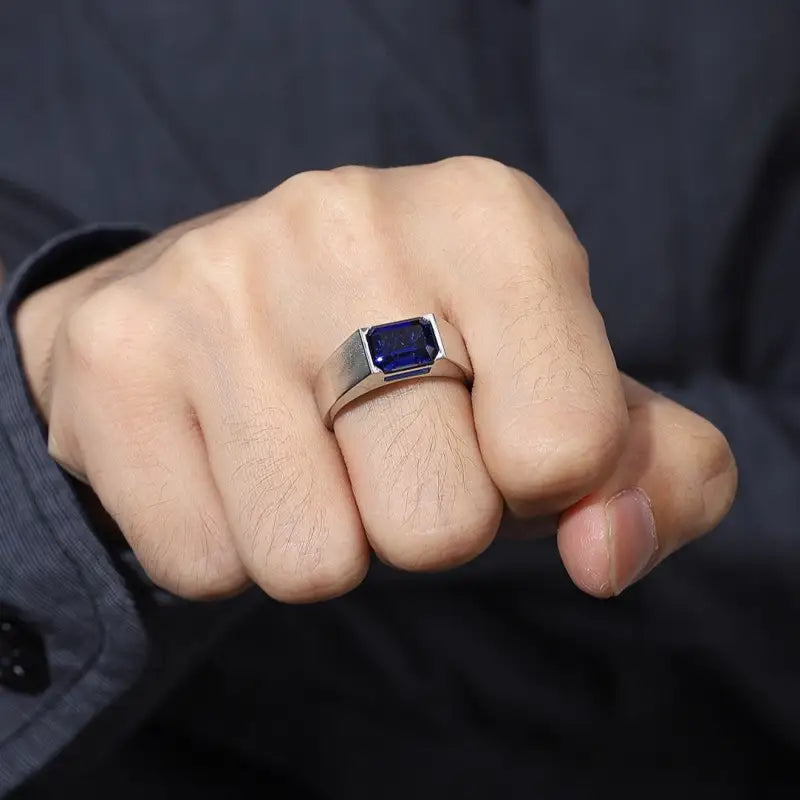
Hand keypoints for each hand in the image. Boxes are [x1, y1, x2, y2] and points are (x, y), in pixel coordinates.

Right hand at [14, 158, 736, 600]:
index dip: (537, 483)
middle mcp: (349, 220)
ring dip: (326, 538)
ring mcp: (219, 283)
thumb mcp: (571, 395)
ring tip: (304, 446)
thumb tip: (607, 555)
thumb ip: (656, 476)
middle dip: (423, 520)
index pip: (566, 450)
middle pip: (440, 527)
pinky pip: (205, 564)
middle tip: (383, 441)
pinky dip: (233, 543)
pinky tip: (230, 452)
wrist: (240, 303)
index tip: (493, 430)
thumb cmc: (431, 360)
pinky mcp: (117, 355)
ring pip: (311, 563)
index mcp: (490, 217)